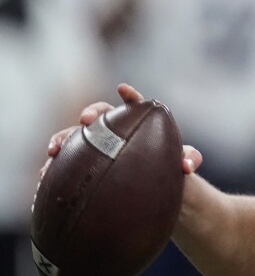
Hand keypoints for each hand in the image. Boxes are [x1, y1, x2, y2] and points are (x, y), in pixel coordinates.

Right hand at [42, 83, 202, 180]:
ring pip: (74, 136)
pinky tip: (44, 177)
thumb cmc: (169, 167)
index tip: (123, 89)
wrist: (153, 186)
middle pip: (99, 114)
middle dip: (90, 113)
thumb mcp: (182, 164)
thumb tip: (187, 165)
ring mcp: (96, 144)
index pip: (134, 104)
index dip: (129, 95)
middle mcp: (114, 129)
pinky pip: (66, 162)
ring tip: (54, 151)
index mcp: (138, 121)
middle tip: (86, 120)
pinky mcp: (84, 162)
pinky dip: (54, 167)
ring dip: (62, 139)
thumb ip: (190, 158)